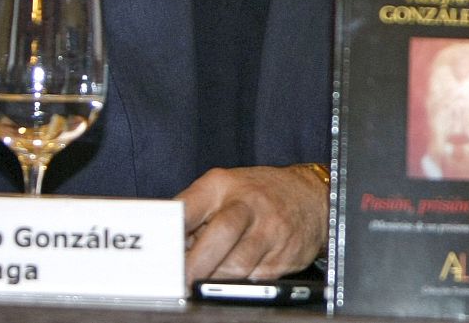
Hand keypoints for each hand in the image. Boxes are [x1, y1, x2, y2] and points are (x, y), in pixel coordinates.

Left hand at [177, 164, 328, 281]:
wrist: (312, 196)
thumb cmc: (257, 195)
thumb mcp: (222, 189)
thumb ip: (194, 215)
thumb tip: (167, 253)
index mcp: (221, 185)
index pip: (187, 209)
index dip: (169, 237)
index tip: (157, 259)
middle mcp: (248, 203)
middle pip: (220, 234)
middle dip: (196, 265)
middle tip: (180, 283)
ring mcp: (270, 229)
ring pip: (238, 264)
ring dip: (216, 278)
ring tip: (206, 280)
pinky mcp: (284, 255)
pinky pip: (254, 278)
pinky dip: (239, 283)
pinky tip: (235, 275)